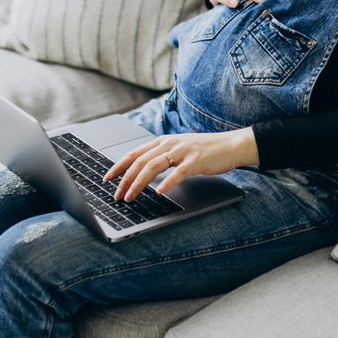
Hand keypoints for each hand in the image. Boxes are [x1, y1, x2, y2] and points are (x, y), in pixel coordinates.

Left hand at [103, 128, 258, 200]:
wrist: (230, 145)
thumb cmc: (204, 151)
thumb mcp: (178, 150)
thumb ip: (161, 157)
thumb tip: (142, 173)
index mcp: (163, 141)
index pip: (135, 153)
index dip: (119, 166)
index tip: (107, 178)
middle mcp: (170, 143)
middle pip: (141, 161)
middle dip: (125, 179)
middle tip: (117, 195)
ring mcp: (182, 151)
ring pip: (154, 166)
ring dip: (139, 183)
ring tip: (130, 196)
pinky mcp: (196, 160)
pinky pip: (178, 172)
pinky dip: (167, 182)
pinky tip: (160, 192)